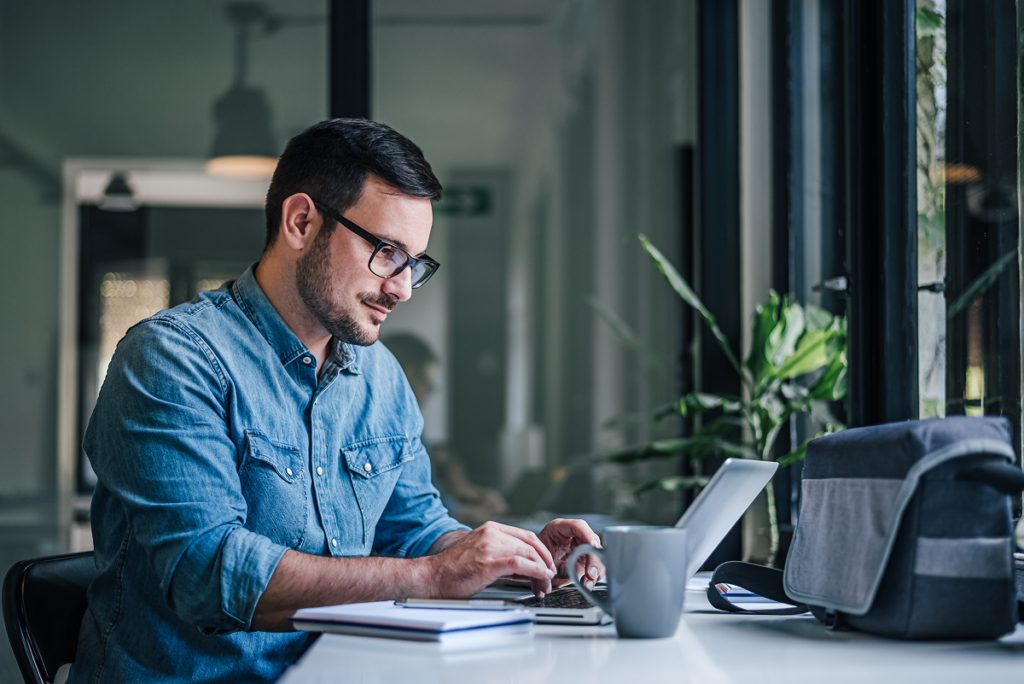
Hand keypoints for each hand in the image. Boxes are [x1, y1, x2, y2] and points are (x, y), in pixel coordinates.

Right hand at [425, 521, 556, 598]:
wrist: (432, 577)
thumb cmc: (453, 570)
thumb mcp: (481, 554)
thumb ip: (503, 555)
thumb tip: (526, 567)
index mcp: (490, 529)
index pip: (525, 535)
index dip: (541, 550)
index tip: (547, 563)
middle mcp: (491, 533)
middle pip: (530, 543)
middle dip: (545, 560)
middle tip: (550, 575)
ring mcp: (489, 547)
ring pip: (528, 553)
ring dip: (542, 569)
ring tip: (545, 583)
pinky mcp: (488, 562)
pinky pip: (520, 563)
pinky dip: (535, 570)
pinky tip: (540, 578)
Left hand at [532, 518, 604, 596]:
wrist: (534, 569)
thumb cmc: (535, 559)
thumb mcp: (542, 560)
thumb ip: (556, 565)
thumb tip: (574, 571)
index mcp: (560, 528)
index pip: (578, 526)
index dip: (587, 535)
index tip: (592, 545)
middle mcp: (573, 536)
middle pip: (592, 543)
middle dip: (594, 559)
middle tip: (590, 573)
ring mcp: (581, 549)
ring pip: (598, 557)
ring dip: (595, 571)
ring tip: (587, 583)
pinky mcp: (585, 561)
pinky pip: (595, 568)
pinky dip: (593, 578)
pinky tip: (587, 584)